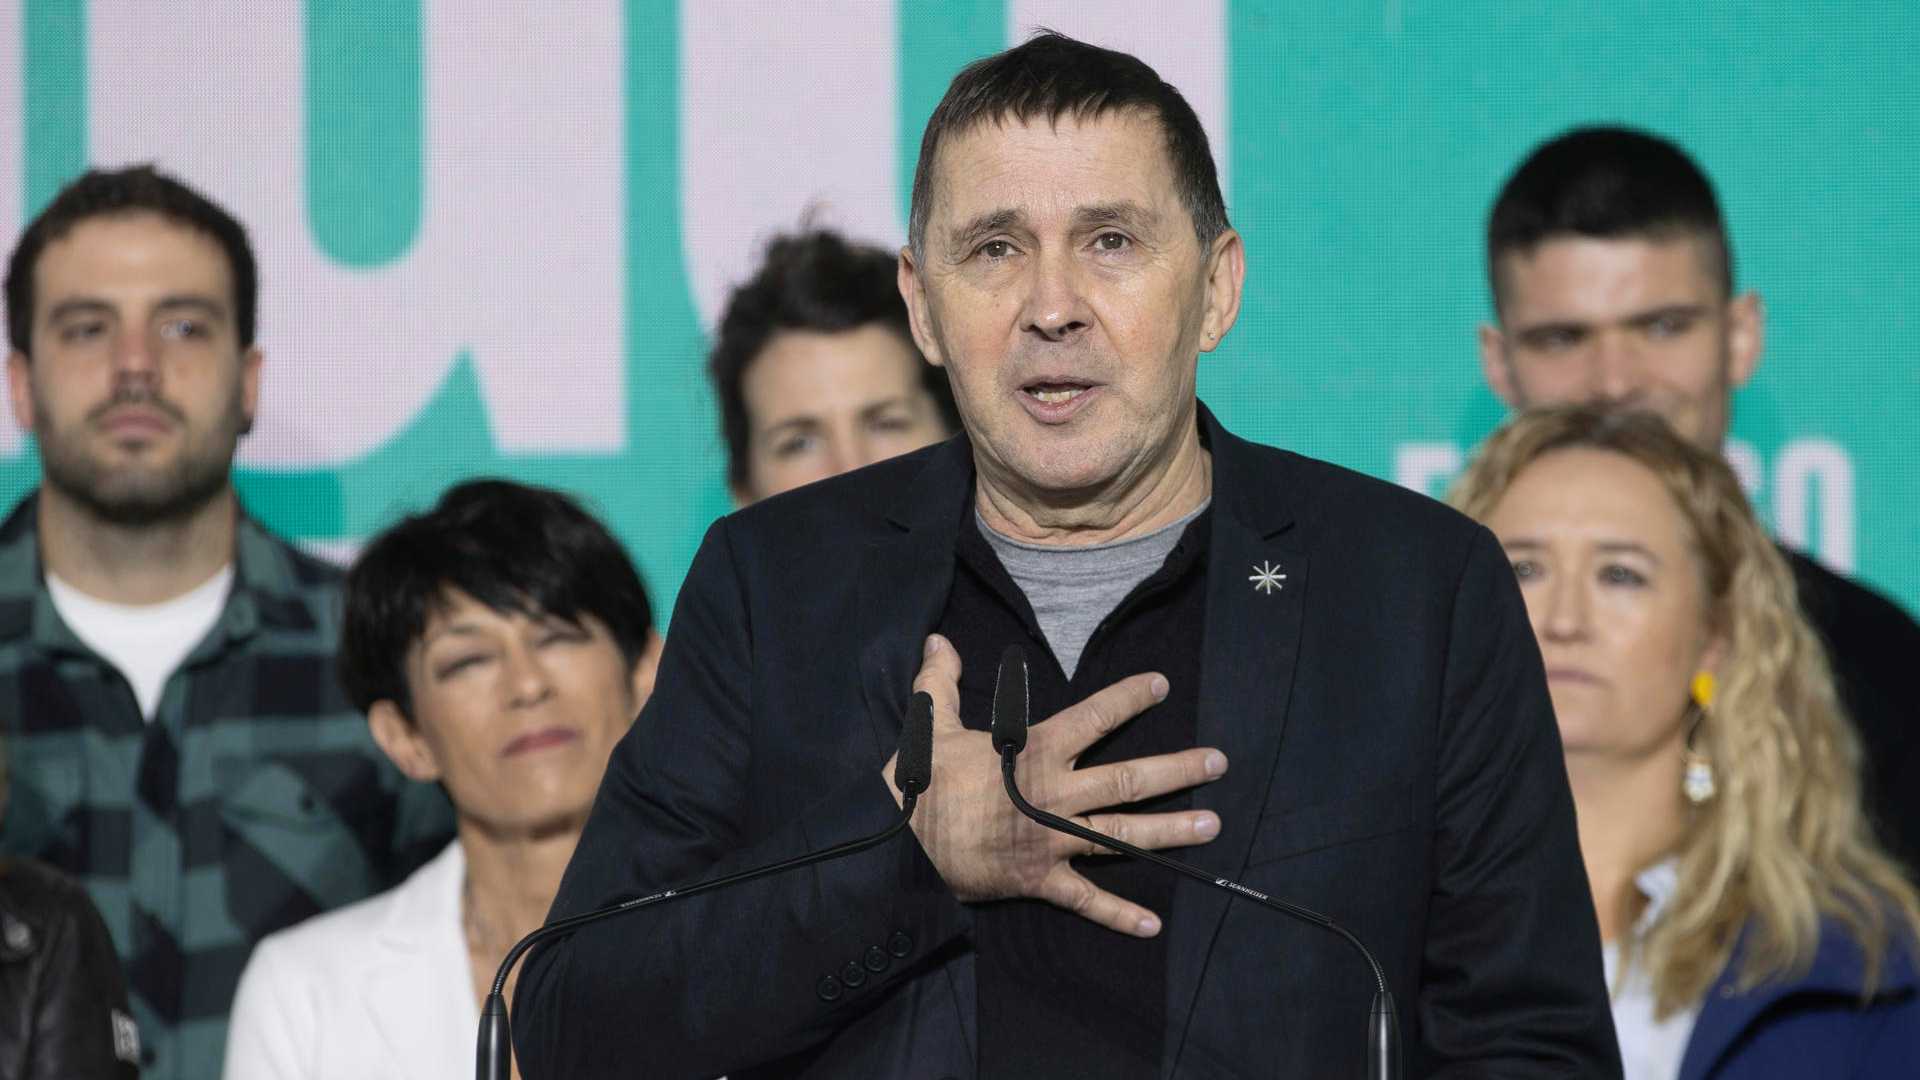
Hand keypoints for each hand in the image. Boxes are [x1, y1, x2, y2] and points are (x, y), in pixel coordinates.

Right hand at [882, 634, 1227, 936]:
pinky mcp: (1041, 880)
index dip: (1129, 698)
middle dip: (1178, 769)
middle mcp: (1056, 795)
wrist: (900, 846)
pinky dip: (1118, 914)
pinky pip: (1086, 900)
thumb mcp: (931, 725)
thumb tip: (937, 641)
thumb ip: (942, 682)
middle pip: (1129, 779)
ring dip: (1170, 831)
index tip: (1161, 685)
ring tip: (1212, 825)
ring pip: (1123, 836)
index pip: (1093, 717)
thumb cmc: (921, 782)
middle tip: (1219, 762)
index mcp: (1035, 753)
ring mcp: (1053, 842)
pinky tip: (1152, 925)